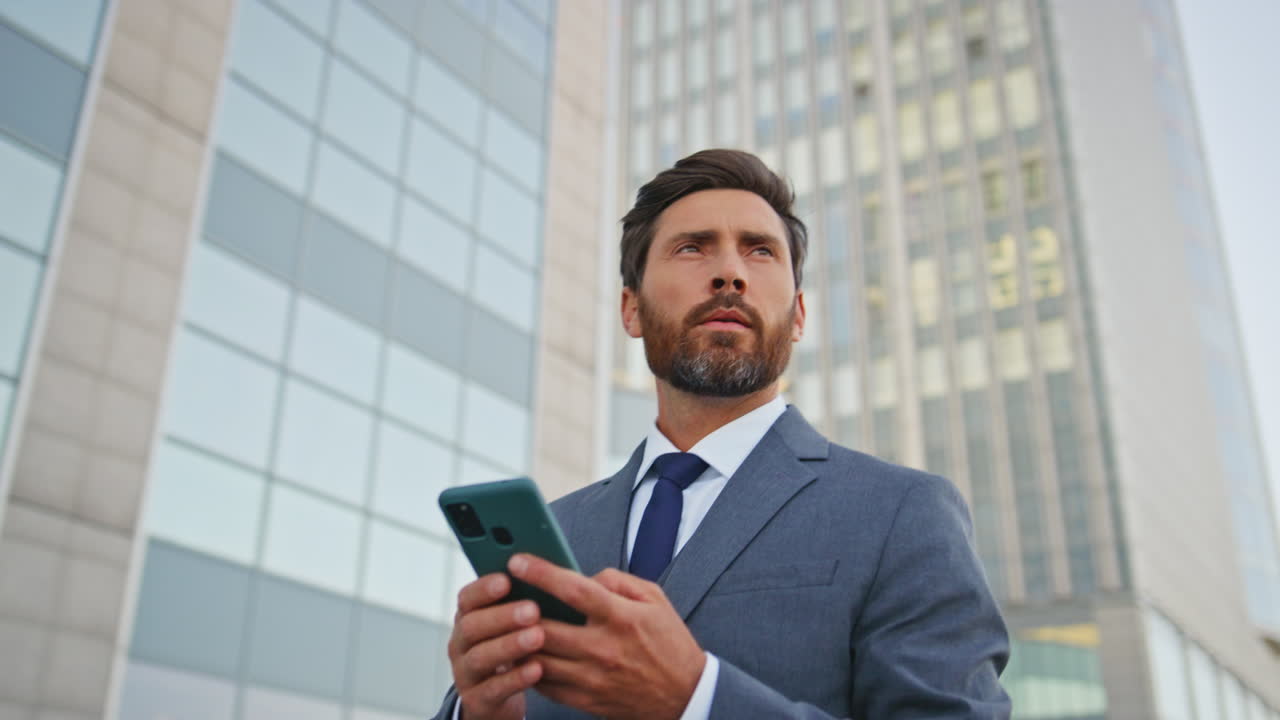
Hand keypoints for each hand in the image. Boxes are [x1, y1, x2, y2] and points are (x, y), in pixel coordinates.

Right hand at [446, 572, 545, 719]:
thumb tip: (554, 573)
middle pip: (472, 626)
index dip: (484, 588)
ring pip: (480, 658)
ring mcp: (466, 673)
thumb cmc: (513, 648)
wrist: (498, 697)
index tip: (507, 579)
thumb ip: (523, 600)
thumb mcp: (511, 624)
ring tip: (538, 636)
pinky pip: (493, 690)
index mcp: (468, 618)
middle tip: (533, 610)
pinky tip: (537, 669)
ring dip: (510, 645)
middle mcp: (461, 644)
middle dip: (502, 616)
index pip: (467, 598)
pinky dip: (515, 679)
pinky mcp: (477, 701)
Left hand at [508, 554, 706, 719]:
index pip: (573, 590)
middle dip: (517, 611)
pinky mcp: (586, 700)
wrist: (685, 696)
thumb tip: (583, 576)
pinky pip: (545, 685)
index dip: (541, 573)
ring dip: (518, 642)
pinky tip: (523, 654)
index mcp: (621, 617)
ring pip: (538, 660)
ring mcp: (593, 678)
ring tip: (505, 625)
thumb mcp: (654, 599)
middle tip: (500, 596)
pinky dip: (529, 668)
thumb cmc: (668, 642)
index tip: (517, 561)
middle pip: (545, 628)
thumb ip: (617, 581)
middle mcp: (604, 648)